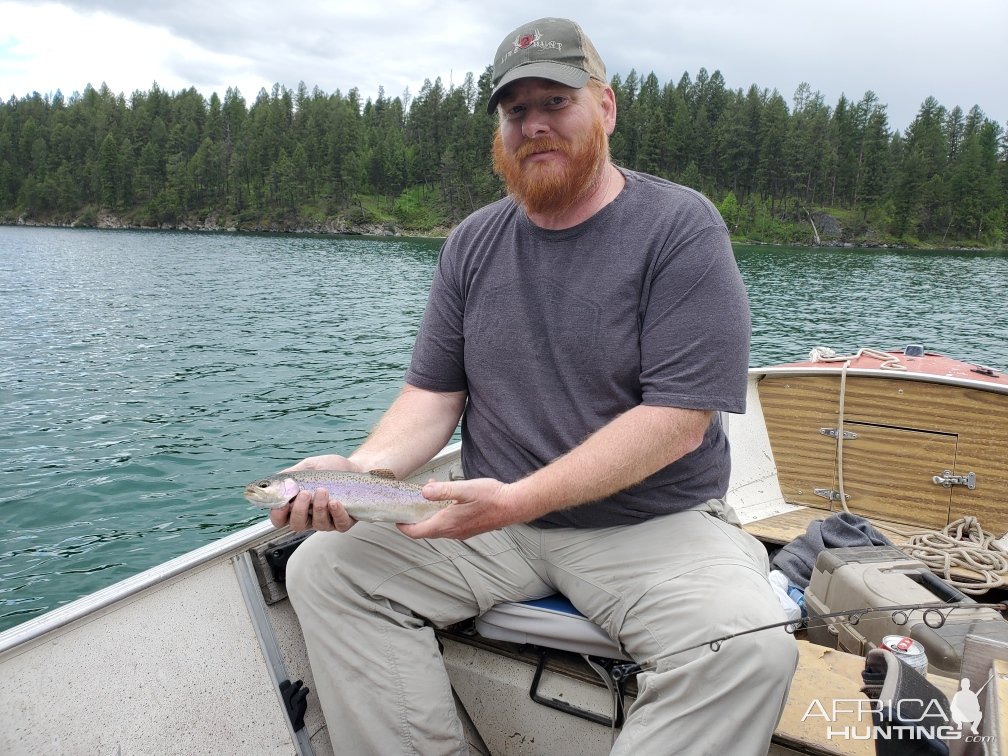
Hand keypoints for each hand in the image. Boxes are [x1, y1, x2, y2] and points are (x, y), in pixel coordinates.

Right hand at [268, 454, 361, 531]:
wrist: (355, 467)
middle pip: (297, 525)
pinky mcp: (344, 522)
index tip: (283, 503)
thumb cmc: (330, 468)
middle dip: (299, 510)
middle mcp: (310, 517)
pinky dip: (336, 513)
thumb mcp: (309, 467)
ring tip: (323, 490)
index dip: (278, 515)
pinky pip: (339, 524)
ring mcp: (327, 521)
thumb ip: (291, 475)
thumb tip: (274, 481)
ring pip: (318, 525)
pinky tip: (335, 502)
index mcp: (296, 506)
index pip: (280, 519)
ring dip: (319, 508)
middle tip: (305, 493)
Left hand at [397, 477, 523, 539]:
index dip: (403, 526)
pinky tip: (446, 501)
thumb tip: (424, 491)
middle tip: (410, 503)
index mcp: (447, 524)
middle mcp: (452, 532)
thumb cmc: (492, 497)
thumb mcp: (465, 489)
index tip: (395, 518)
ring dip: (428, 515)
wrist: (513, 505)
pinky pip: (447, 526)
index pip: (417, 532)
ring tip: (429, 495)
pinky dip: (440, 515)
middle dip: (415, 518)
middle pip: (425, 531)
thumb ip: (444, 490)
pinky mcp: (468, 529)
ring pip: (436, 528)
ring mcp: (461, 532)